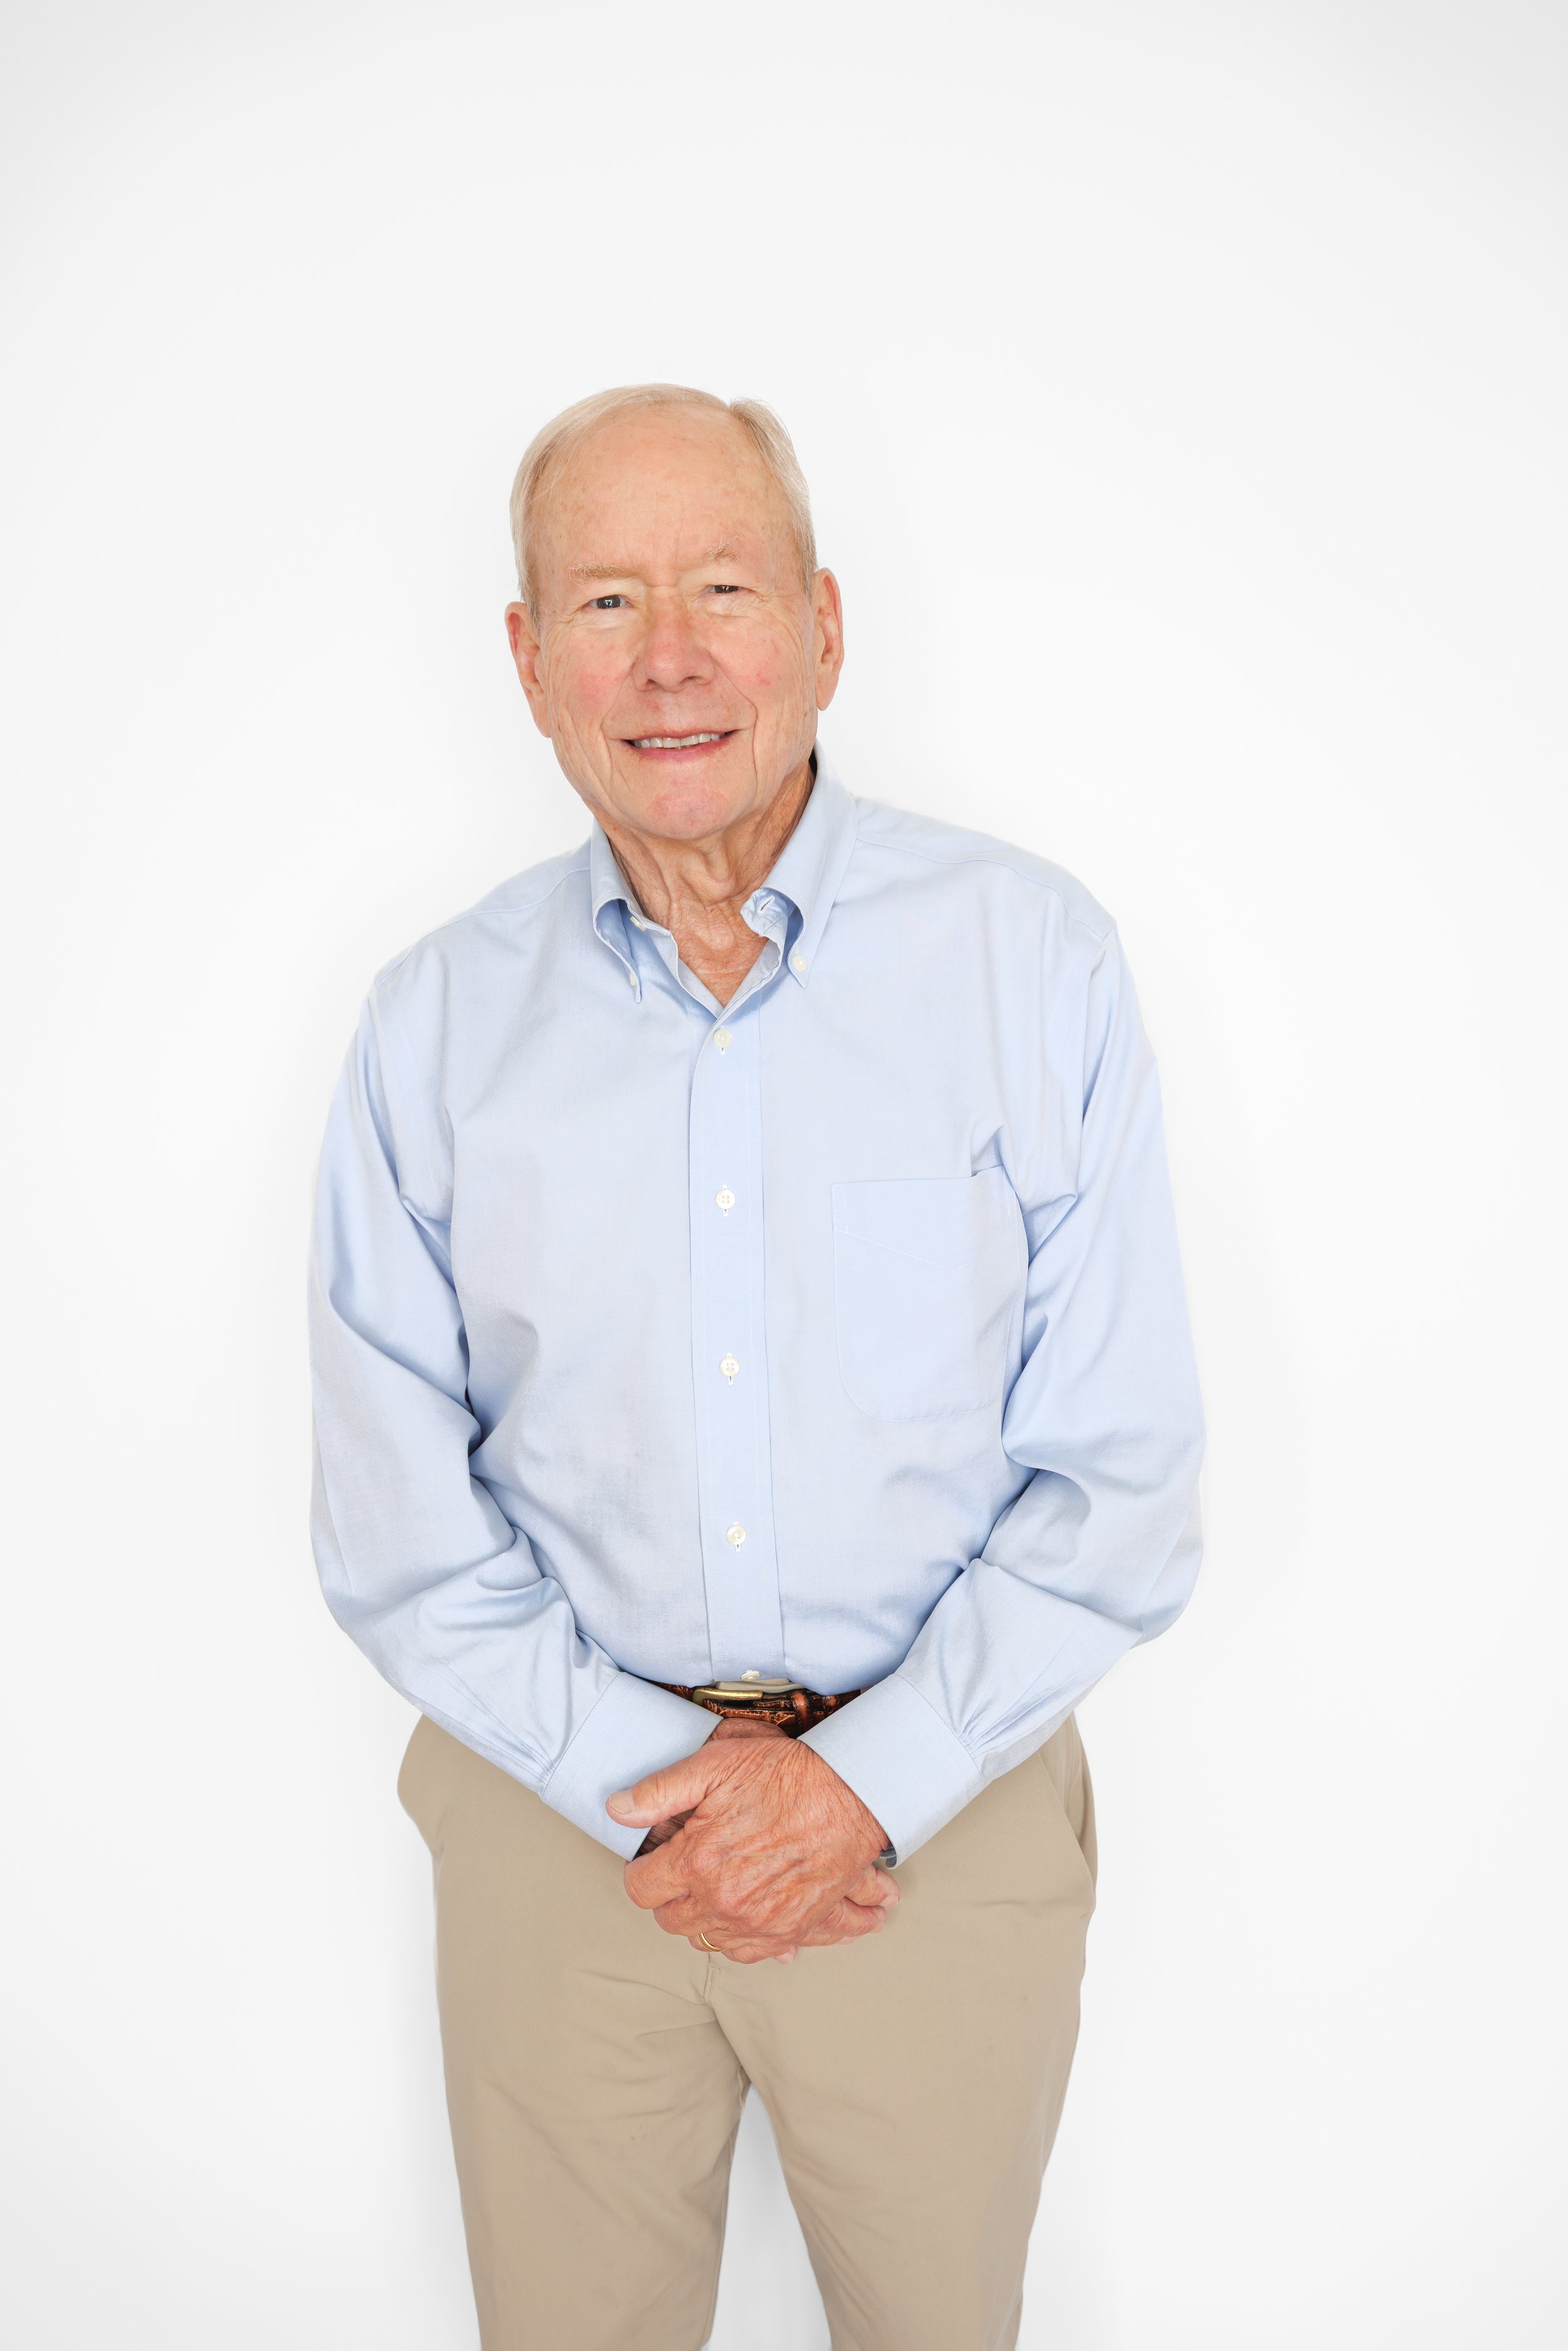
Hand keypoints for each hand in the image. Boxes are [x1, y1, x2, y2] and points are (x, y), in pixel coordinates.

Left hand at [608, 1735, 895, 1964]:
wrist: (854, 1795)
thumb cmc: (788, 1775)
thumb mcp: (716, 1764)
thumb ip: (660, 1790)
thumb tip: (617, 1808)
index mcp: (697, 1863)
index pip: (641, 1889)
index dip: (643, 1870)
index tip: (656, 1858)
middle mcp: (724, 1902)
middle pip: (670, 1920)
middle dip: (671, 1895)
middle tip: (687, 1866)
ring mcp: (758, 1923)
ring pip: (707, 1940)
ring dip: (704, 1917)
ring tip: (717, 1885)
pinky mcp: (789, 1931)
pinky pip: (750, 1954)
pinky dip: (743, 1938)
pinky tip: (746, 1914)